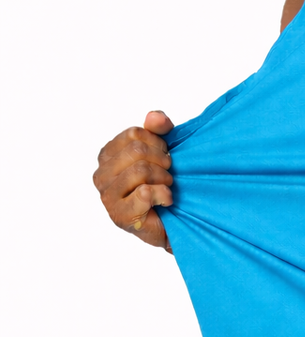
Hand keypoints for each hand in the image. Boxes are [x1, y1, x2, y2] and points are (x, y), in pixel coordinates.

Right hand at [93, 111, 174, 251]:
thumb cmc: (163, 183)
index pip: (134, 134)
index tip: (164, 155)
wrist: (172, 220)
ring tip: (166, 186)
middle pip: (137, 151)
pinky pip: (145, 193)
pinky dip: (164, 195)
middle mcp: (101, 175)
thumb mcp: (163, 149)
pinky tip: (165, 201)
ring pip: (141, 170)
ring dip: (164, 178)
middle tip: (168, 173)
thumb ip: (158, 129)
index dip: (158, 142)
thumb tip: (154, 116)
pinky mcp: (119, 215)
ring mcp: (107, 196)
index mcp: (107, 155)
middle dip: (162, 160)